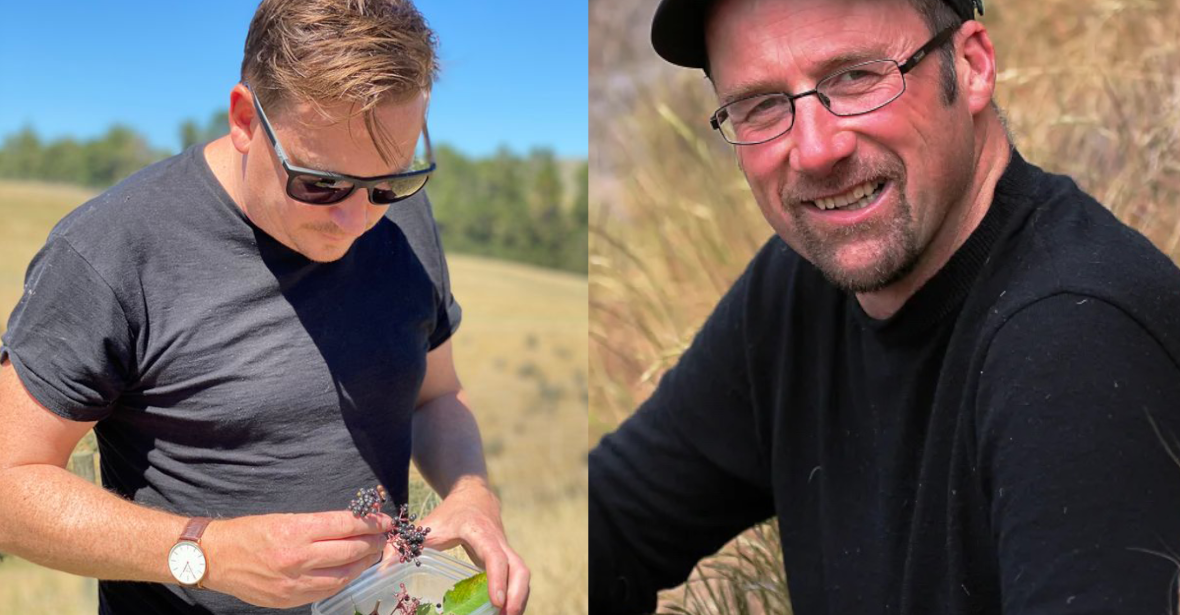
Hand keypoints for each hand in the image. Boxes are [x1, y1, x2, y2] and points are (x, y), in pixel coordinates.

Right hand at [200, 510, 391, 607]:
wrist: (214, 558)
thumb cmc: (248, 533)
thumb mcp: (284, 518)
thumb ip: (317, 525)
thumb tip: (351, 526)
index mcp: (296, 531)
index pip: (345, 525)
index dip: (370, 523)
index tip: (384, 520)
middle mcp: (298, 558)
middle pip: (350, 550)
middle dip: (372, 543)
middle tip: (383, 537)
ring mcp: (294, 582)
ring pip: (343, 575)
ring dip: (362, 564)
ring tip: (371, 554)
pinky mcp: (288, 599)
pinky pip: (325, 591)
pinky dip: (342, 580)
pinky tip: (349, 571)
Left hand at [410, 481, 529, 614]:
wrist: (473, 495)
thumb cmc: (449, 514)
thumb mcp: (426, 526)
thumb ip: (403, 545)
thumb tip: (383, 568)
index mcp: (480, 532)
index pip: (495, 556)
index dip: (497, 578)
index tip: (495, 601)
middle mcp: (499, 541)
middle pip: (519, 569)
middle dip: (516, 596)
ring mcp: (507, 549)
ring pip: (523, 575)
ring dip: (519, 600)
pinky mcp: (508, 558)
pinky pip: (517, 578)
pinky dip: (515, 596)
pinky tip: (503, 612)